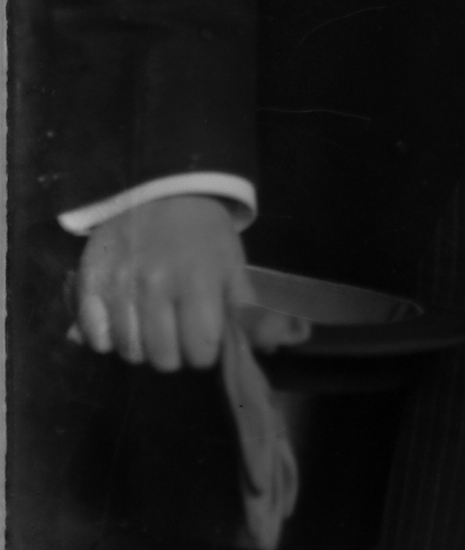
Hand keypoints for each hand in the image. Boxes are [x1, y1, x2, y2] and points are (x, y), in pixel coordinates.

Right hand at [73, 195, 308, 370]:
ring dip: (143, 344)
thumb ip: (254, 311)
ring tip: (151, 318)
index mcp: (198, 282)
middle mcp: (155, 286)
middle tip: (176, 325)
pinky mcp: (90, 284)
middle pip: (163, 359)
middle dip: (174, 350)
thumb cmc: (204, 234)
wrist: (162, 190)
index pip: (200, 352)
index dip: (204, 347)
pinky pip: (97, 339)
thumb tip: (290, 341)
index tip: (203, 331)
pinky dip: (109, 336)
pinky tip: (124, 316)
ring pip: (130, 352)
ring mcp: (119, 286)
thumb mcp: (235, 266)